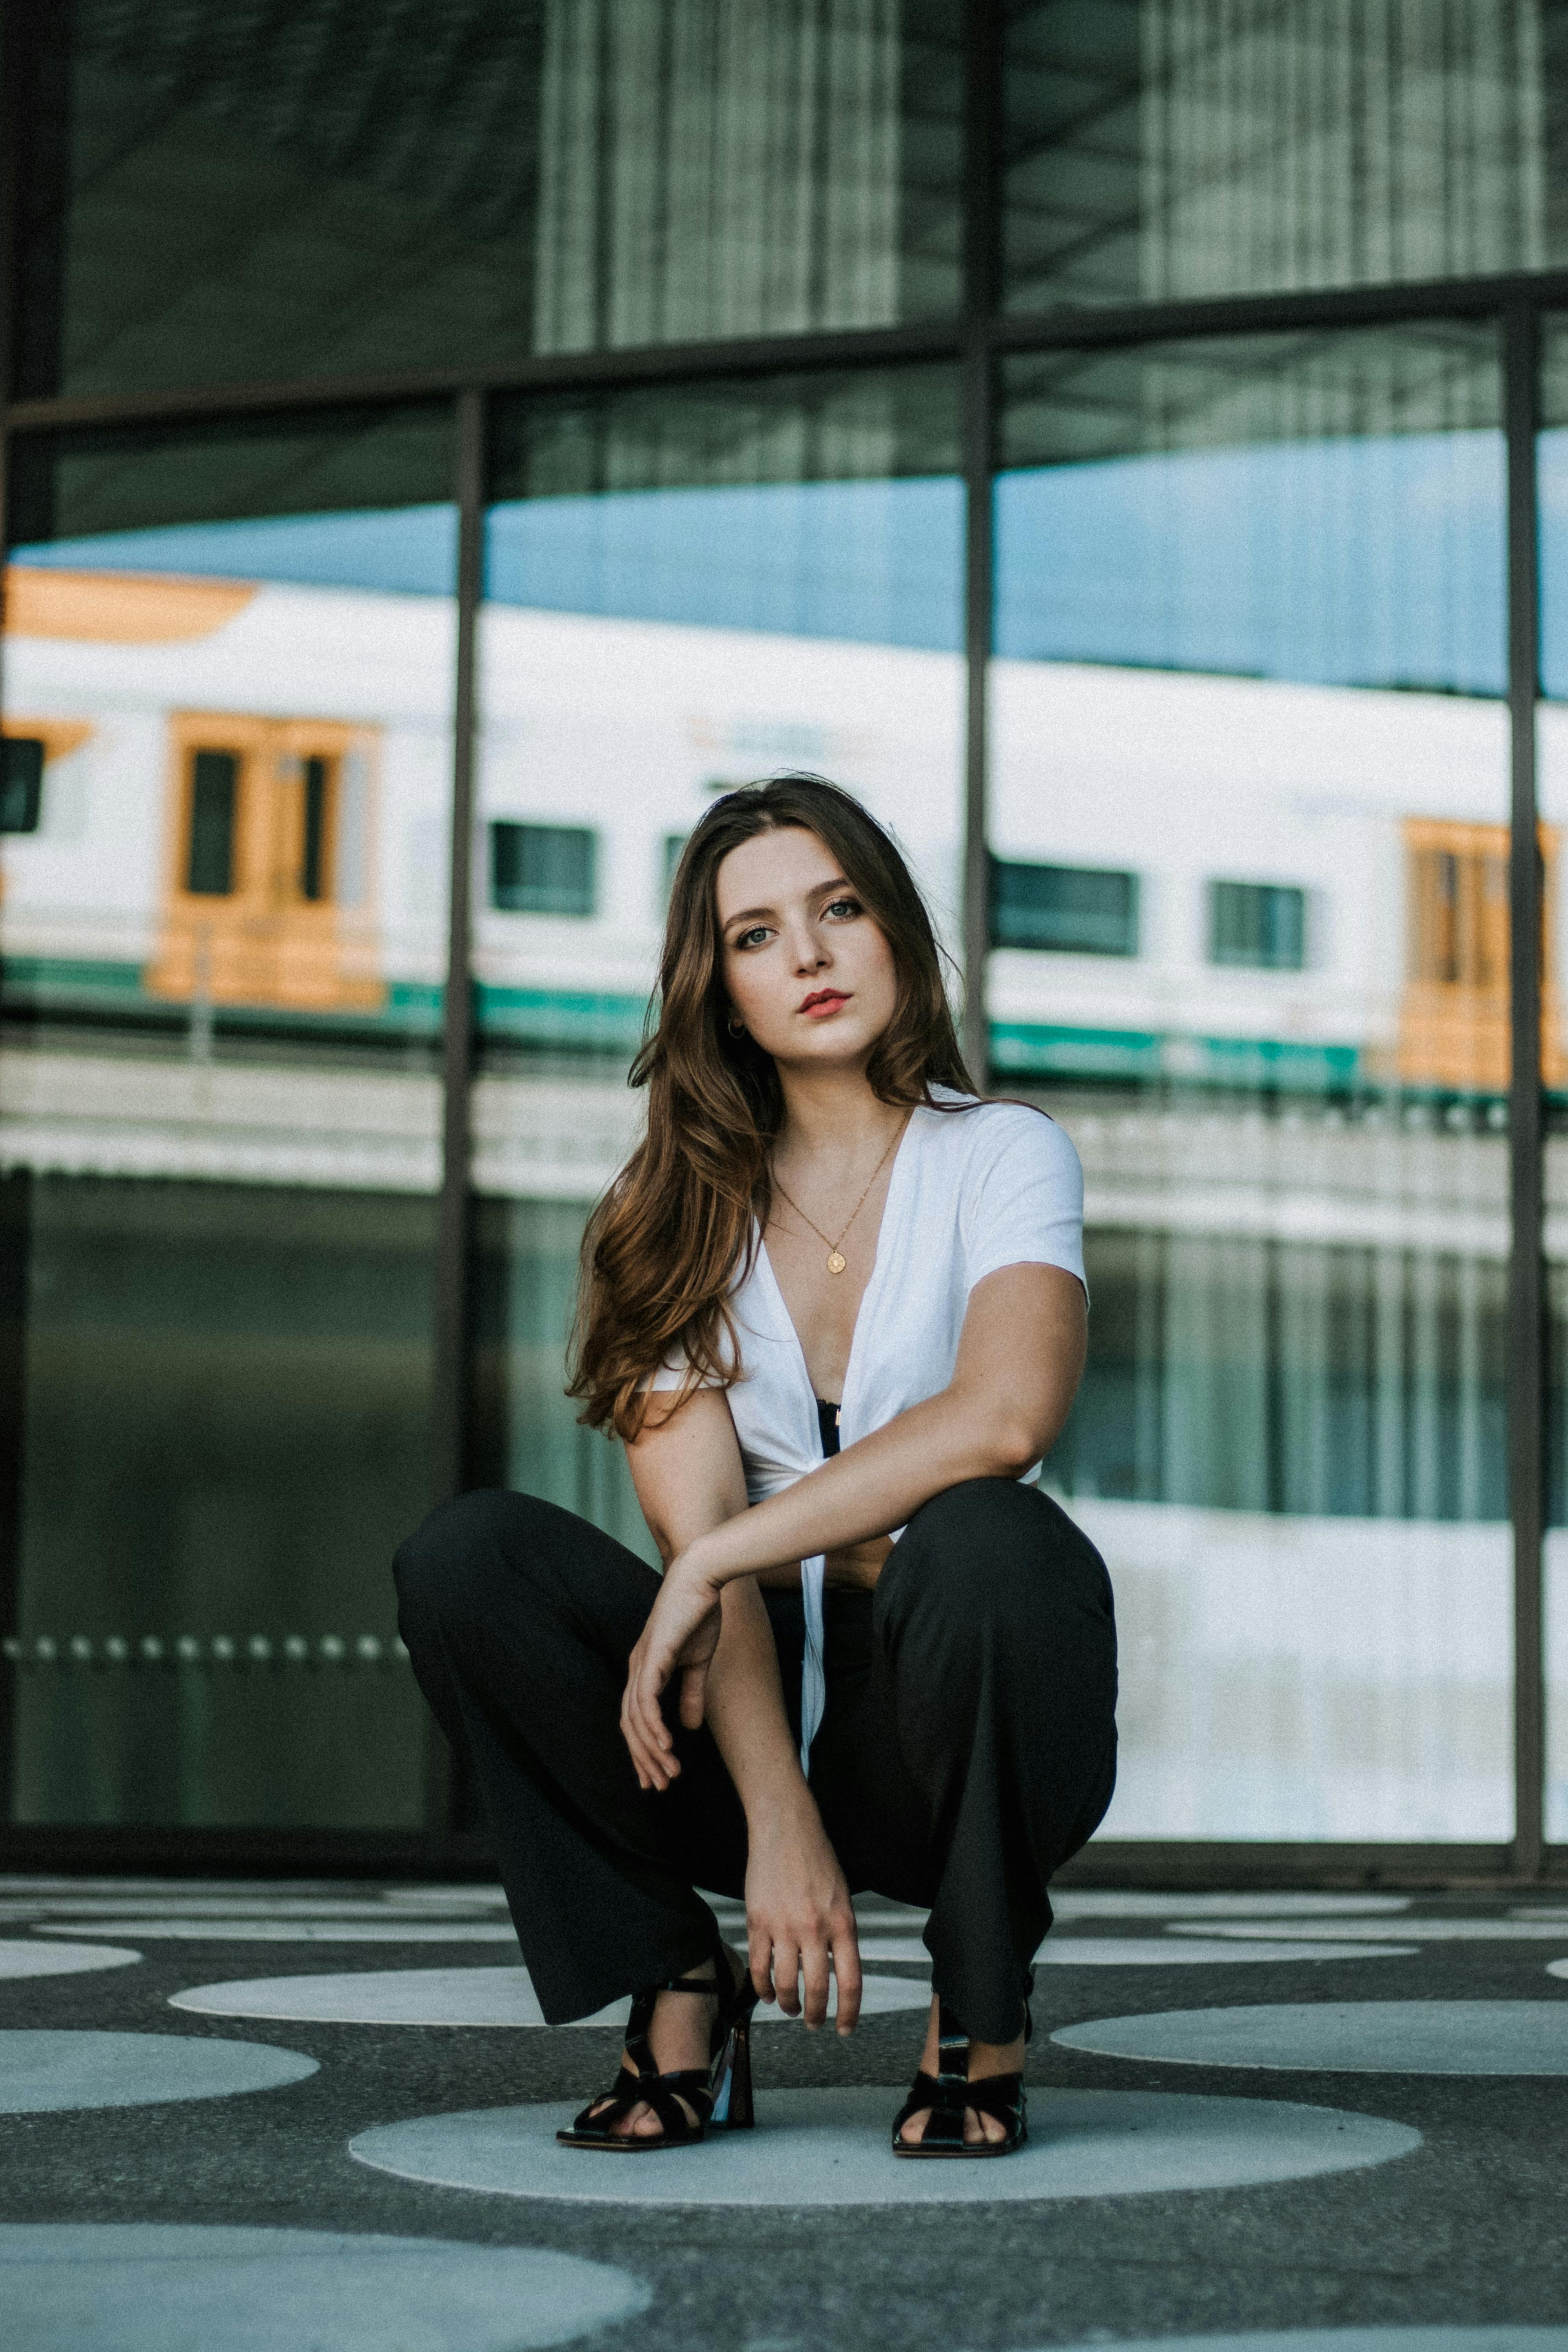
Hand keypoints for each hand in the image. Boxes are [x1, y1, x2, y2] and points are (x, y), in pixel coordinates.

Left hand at [620, 1552, 723, 1791]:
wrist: (703, 1576)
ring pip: (637, 1718)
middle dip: (644, 1760)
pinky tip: (665, 1746)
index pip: (636, 1719)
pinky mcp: (653, 1655)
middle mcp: (636, 1668)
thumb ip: (690, 1693)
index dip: (643, 1750)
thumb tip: (689, 1727)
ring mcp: (642, 1662)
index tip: (656, 1777)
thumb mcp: (698, 1662)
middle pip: (630, 1725)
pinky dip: (653, 1725)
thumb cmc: (699, 1613)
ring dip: (652, 1750)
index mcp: (645, 1670)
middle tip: (660, 1787)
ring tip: (669, 1774)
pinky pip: (646, 1699)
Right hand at [745, 1795, 860, 2034]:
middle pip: (817, 1990)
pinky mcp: (758, 1921)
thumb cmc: (818, 1862)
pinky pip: (759, 1966)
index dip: (849, 2013)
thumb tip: (835, 1973)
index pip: (851, 1982)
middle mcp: (815, 1928)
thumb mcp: (843, 1899)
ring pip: (785, 1983)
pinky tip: (767, 1994)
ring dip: (788, 2004)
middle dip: (815, 2015)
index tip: (845, 2028)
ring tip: (791, 2009)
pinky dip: (762, 1988)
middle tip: (813, 2023)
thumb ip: (840, 1936)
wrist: (786, 1830)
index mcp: (843, 1924)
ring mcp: (784, 1926)